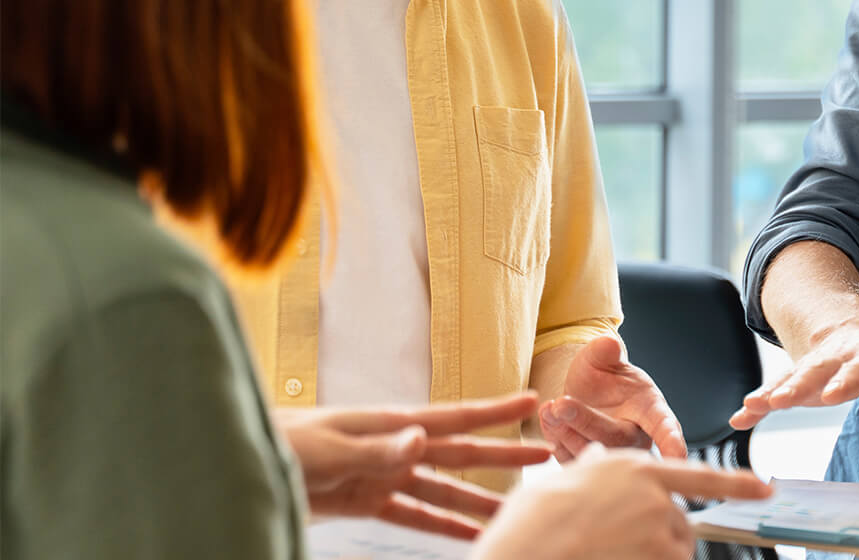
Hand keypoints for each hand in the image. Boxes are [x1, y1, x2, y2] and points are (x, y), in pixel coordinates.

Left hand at [275, 393, 552, 538]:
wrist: (238, 461)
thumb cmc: (279, 442)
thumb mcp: (325, 448)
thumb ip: (375, 448)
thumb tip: (423, 439)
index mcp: (387, 425)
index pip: (451, 418)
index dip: (492, 411)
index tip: (530, 400)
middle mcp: (393, 446)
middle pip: (459, 454)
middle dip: (502, 454)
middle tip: (546, 454)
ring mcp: (382, 474)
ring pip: (443, 489)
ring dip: (478, 498)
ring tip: (515, 509)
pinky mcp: (365, 501)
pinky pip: (413, 515)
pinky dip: (442, 525)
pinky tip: (469, 534)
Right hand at [475, 444, 773, 559]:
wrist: (521, 555)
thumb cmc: (531, 526)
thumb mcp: (560, 482)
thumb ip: (593, 470)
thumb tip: (601, 461)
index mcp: (634, 469)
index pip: (698, 475)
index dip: (736, 483)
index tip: (764, 488)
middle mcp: (654, 496)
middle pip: (679, 525)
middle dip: (659, 538)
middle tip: (615, 544)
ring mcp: (658, 532)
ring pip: (673, 551)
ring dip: (651, 556)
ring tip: (605, 552)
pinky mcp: (659, 558)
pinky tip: (610, 558)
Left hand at [539, 335, 688, 460]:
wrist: (581, 390)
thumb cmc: (602, 374)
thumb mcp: (602, 356)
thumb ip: (605, 351)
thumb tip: (610, 344)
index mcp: (650, 409)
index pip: (665, 426)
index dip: (672, 440)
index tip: (678, 456)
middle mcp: (634, 436)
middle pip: (615, 439)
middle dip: (585, 421)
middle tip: (561, 403)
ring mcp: (609, 453)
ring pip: (590, 453)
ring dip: (565, 431)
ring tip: (550, 407)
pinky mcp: (585, 462)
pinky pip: (569, 458)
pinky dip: (554, 438)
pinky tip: (548, 416)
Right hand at [730, 311, 858, 436]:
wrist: (854, 327)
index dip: (848, 379)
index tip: (833, 394)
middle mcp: (841, 356)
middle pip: (822, 368)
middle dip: (803, 383)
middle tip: (785, 400)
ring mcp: (816, 365)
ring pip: (794, 376)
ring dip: (774, 391)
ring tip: (756, 405)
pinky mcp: (797, 377)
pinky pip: (775, 389)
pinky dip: (757, 402)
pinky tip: (741, 416)